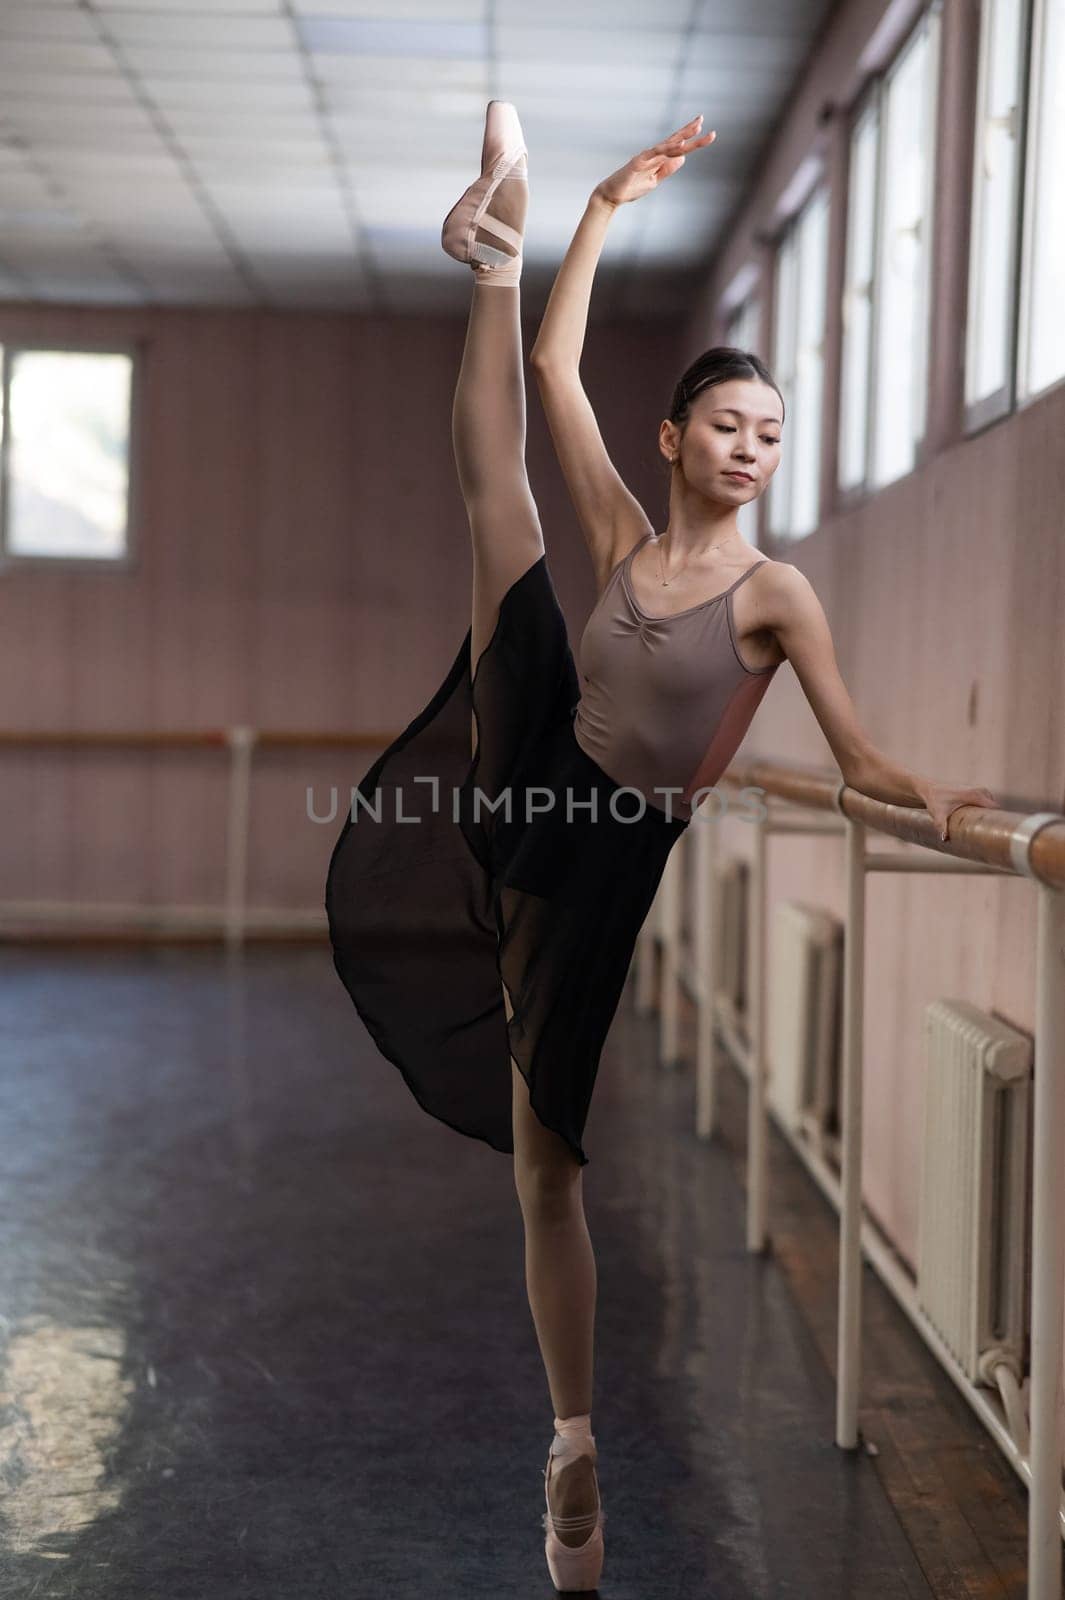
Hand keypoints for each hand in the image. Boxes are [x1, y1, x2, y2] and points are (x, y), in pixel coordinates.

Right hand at [593, 114, 715, 207]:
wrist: (612, 195)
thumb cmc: (631, 187)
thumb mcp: (655, 180)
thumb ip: (667, 169)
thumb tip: (683, 157)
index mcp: (658, 159)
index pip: (677, 146)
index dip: (691, 139)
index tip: (706, 132)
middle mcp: (654, 154)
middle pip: (675, 140)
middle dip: (689, 130)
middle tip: (702, 119)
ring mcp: (646, 156)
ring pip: (668, 145)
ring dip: (683, 136)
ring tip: (696, 128)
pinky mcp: (639, 162)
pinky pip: (656, 153)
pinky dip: (668, 148)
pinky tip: (680, 144)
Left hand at [922, 780, 998, 841]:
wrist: (930, 789)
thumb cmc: (935, 800)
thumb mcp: (938, 814)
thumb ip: (941, 825)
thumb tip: (944, 838)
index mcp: (976, 795)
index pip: (995, 809)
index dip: (999, 820)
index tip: (999, 832)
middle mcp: (981, 791)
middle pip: (995, 810)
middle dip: (994, 821)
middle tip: (992, 837)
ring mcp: (980, 791)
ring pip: (991, 808)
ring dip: (990, 818)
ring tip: (987, 832)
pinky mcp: (978, 793)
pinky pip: (988, 805)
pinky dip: (986, 813)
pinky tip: (983, 825)